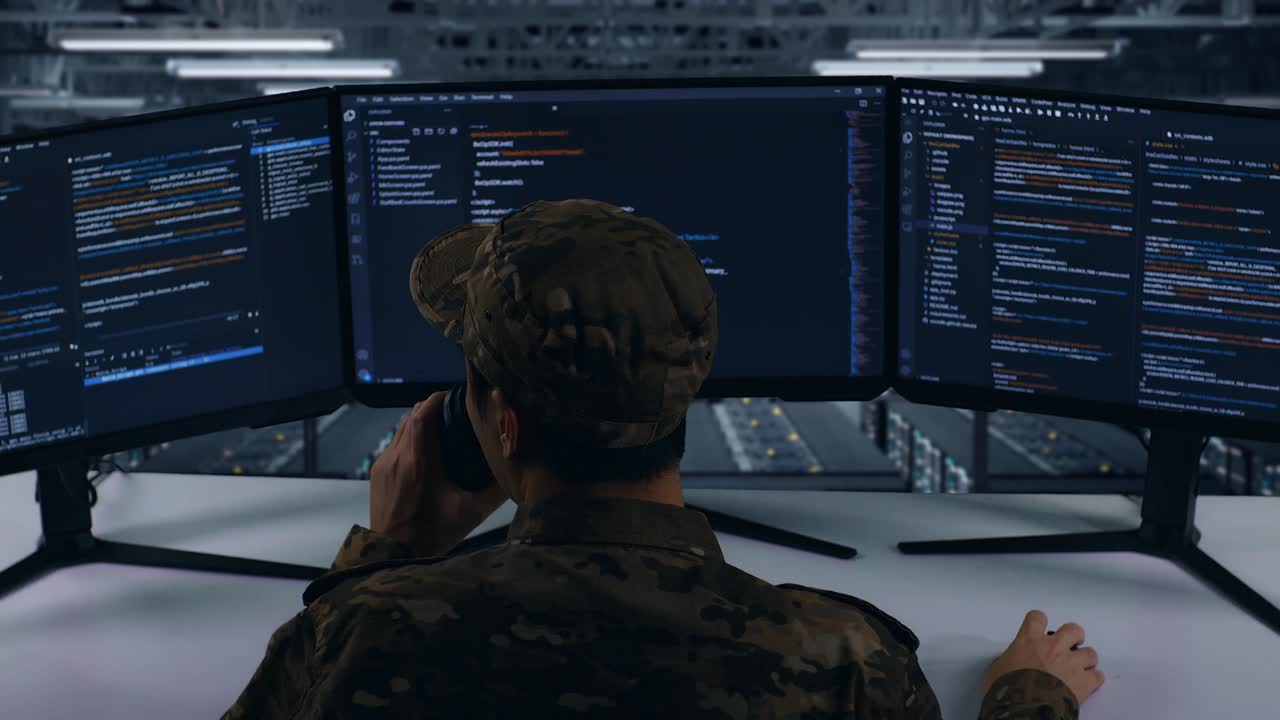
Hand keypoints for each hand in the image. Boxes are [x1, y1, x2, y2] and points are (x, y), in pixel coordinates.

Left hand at [369, 392, 508, 556]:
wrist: (392, 554)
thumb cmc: (431, 534)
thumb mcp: (469, 513)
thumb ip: (495, 491)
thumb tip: (518, 474)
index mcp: (419, 461)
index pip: (423, 412)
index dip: (438, 399)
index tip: (454, 397)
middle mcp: (398, 456)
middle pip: (412, 415)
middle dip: (432, 409)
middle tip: (454, 413)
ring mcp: (384, 463)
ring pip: (401, 428)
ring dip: (419, 423)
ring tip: (441, 430)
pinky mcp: (378, 472)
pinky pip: (394, 444)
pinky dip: (410, 439)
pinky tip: (425, 453)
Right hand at [980, 610, 1103, 704]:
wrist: (1024, 710)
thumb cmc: (1007, 690)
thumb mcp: (995, 670)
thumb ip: (1004, 661)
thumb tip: (1005, 665)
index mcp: (1029, 641)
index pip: (1037, 618)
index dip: (1039, 622)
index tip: (1039, 627)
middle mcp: (1053, 647)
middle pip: (1073, 629)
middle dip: (1073, 637)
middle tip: (1068, 645)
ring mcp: (1071, 663)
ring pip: (1090, 653)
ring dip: (1085, 660)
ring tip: (1079, 667)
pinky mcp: (1084, 682)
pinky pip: (1098, 676)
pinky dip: (1094, 679)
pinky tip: (1087, 684)